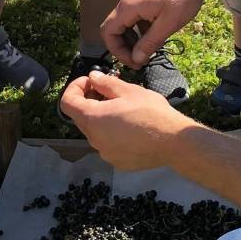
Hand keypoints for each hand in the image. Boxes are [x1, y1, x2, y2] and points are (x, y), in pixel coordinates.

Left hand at [60, 72, 192, 170]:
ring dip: (103, 118)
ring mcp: (104, 153)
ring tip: (124, 109)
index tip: (90, 82)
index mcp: (92, 118)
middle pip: (82, 117)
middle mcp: (93, 139)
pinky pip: (109, 144)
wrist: (173, 142)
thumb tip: (93, 77)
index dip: (75, 88)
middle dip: (91, 101)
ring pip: (96, 131)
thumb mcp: (128, 90)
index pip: (67, 102)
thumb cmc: (151, 113)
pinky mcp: (117, 162)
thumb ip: (106, 83)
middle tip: (110, 91)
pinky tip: (132, 128)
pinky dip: (114, 134)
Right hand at [101, 0, 209, 67]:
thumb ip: (149, 43)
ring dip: (134, 37)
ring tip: (151, 47)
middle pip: (114, 27)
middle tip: (142, 59)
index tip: (134, 62)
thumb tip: (136, 59)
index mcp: (128, 5)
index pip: (108, 33)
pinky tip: (155, 30)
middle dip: (125, 46)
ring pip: (124, 20)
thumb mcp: (168, 24)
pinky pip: (133, 12)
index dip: (117, 51)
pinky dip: (139, 26)